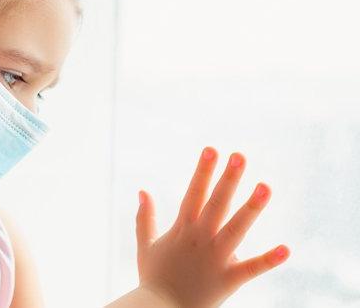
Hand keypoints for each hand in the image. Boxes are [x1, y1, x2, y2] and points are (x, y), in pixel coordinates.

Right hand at [135, 147, 289, 307]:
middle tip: (240, 156)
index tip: (212, 149)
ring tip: (266, 186)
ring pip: (236, 228)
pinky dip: (268, 260)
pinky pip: (250, 269)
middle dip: (228, 179)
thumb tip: (142, 190)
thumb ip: (144, 217)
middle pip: (216, 204)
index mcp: (182, 229)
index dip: (203, 171)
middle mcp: (200, 239)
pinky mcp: (228, 279)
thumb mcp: (146, 245)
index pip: (194, 193)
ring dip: (250, 208)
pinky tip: (287, 248)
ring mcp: (215, 258)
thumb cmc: (153, 278)